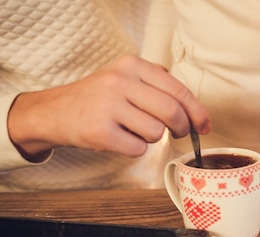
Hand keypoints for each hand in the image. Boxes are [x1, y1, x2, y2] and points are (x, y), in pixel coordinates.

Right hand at [7, 55, 210, 160]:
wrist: (55, 112)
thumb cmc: (100, 99)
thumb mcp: (126, 79)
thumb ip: (159, 89)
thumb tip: (198, 117)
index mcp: (132, 65)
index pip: (178, 90)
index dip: (197, 112)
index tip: (204, 126)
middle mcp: (119, 81)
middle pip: (172, 112)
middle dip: (182, 128)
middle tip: (178, 134)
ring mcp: (108, 106)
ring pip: (156, 132)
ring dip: (151, 138)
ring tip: (133, 130)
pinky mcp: (99, 131)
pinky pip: (137, 148)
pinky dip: (135, 149)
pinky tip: (119, 139)